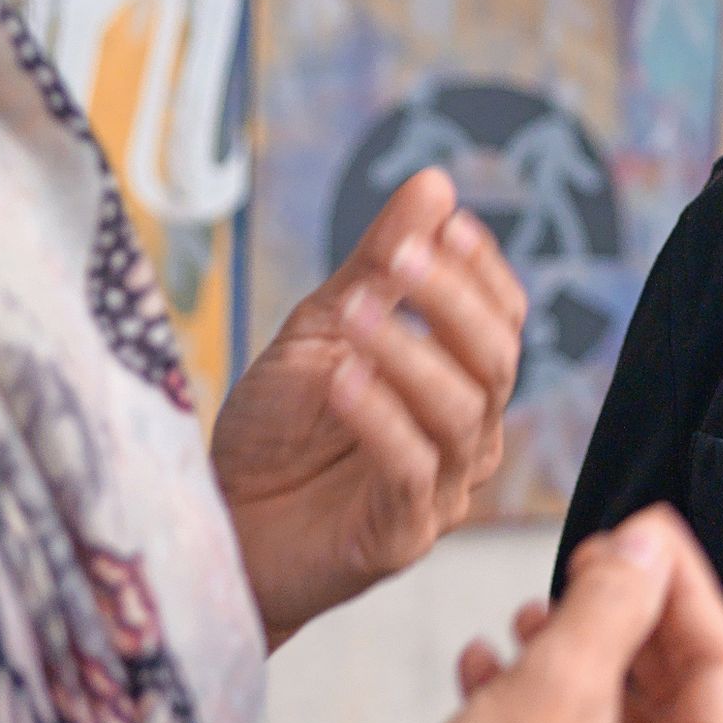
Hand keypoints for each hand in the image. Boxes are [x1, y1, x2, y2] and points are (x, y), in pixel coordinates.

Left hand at [215, 166, 529, 642]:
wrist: (220, 527)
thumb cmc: (276, 432)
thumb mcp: (322, 329)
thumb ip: (378, 265)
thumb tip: (435, 184)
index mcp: (460, 385)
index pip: (502, 320)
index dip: (482, 270)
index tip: (445, 223)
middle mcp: (466, 438)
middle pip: (497, 361)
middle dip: (453, 302)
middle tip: (401, 257)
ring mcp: (440, 492)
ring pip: (461, 413)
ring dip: (409, 353)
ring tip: (353, 312)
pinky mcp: (400, 539)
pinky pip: (410, 471)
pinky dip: (380, 418)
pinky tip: (341, 379)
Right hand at [348, 506, 722, 722]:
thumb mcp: (553, 686)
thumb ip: (616, 600)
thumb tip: (651, 544)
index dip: (682, 583)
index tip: (643, 529)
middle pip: (681, 702)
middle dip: (627, 626)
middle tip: (585, 567)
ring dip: (581, 669)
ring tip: (528, 620)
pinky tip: (491, 678)